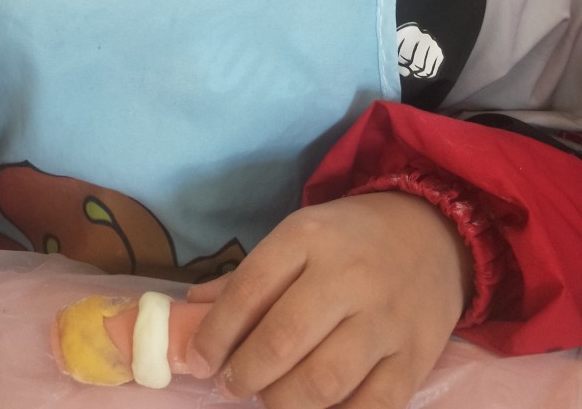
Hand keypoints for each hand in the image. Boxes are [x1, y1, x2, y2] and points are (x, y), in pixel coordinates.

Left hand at [185, 192, 472, 407]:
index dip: (214, 334)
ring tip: (271, 397)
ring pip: (322, 382)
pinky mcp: (414, 359)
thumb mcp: (297, 236)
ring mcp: (384, 321)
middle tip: (233, 383)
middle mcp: (347, 276)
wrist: (433, 233)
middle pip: (282, 341)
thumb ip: (247, 278)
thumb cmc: (350, 238)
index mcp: (308, 237)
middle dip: (245, 374)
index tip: (199, 361)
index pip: (248, 290)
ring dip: (283, 402)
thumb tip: (191, 315)